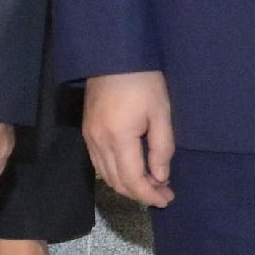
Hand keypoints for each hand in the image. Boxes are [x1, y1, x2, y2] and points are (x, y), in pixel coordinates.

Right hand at [83, 70, 175, 208]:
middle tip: (164, 194)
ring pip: (106, 176)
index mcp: (118, 137)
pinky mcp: (86, 131)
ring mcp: (88, 138)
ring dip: (128, 186)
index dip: (150, 195)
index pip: (132, 180)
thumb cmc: (143, 80)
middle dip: (141, 194)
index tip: (168, 199)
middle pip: (117, 182)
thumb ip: (162, 147)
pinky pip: (99, 164)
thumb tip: (161, 177)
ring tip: (152, 184)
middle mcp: (98, 142)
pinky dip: (116, 174)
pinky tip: (133, 170)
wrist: (112, 55)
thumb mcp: (161, 112)